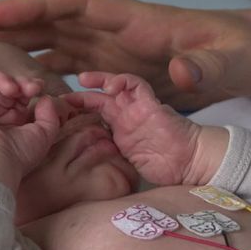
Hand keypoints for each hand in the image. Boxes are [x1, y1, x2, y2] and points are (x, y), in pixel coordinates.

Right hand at [0, 0, 250, 110]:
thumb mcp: (239, 60)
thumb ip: (210, 65)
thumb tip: (180, 70)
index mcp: (139, 20)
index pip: (73, 3)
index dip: (29, 6)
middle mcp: (119, 32)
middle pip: (51, 19)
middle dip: (5, 20)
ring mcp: (118, 53)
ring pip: (56, 43)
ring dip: (17, 47)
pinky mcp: (123, 73)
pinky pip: (75, 70)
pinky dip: (47, 76)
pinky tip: (28, 92)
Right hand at [0, 70, 62, 188]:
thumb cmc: (20, 154)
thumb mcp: (44, 134)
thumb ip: (49, 115)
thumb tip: (45, 98)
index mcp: (11, 119)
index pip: (17, 93)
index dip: (28, 85)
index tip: (38, 87)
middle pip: (2, 84)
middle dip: (17, 81)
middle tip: (28, 89)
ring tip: (10, 90)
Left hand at [64, 71, 202, 185]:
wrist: (191, 163)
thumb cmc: (165, 167)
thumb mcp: (129, 164)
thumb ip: (113, 158)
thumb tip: (84, 170)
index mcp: (120, 130)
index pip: (95, 116)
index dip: (77, 114)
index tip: (59, 117)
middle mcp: (127, 116)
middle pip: (99, 99)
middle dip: (80, 96)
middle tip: (62, 96)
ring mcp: (138, 109)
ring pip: (116, 86)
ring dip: (99, 80)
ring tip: (83, 79)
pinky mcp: (151, 104)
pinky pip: (136, 85)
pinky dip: (123, 80)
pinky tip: (110, 84)